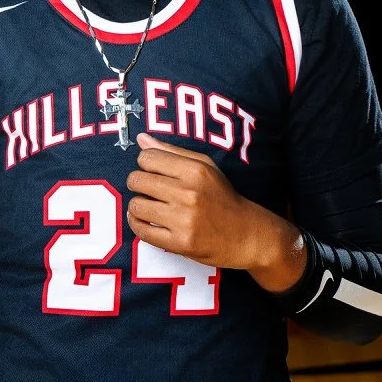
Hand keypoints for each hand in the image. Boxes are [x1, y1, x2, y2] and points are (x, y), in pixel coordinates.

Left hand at [126, 135, 297, 279]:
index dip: (145, 163)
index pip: (148, 158)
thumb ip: (172, 152)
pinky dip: (137, 224)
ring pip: (136, 205)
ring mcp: (184, 220)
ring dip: (137, 205)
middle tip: (147, 188)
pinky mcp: (179, 243)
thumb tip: (142, 139)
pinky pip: (142, 231)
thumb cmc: (222, 198)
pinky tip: (144, 220)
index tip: (151, 170)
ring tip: (147, 205)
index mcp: (195, 171)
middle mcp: (189, 194)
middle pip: (137, 180)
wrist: (245, 235)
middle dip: (137, 183)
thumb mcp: (205, 167)